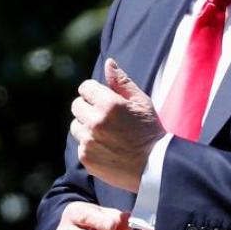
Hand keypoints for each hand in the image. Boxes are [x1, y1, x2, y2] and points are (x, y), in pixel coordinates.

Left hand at [70, 58, 165, 191]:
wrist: (155, 166)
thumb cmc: (150, 130)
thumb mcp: (141, 102)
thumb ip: (122, 82)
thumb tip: (108, 63)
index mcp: (109, 104)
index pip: (85, 88)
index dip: (94, 92)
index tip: (103, 99)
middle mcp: (95, 121)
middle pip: (77, 105)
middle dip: (88, 107)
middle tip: (106, 117)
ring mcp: (89, 141)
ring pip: (76, 126)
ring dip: (87, 127)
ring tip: (107, 133)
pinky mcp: (86, 158)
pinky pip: (80, 144)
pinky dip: (90, 145)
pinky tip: (107, 148)